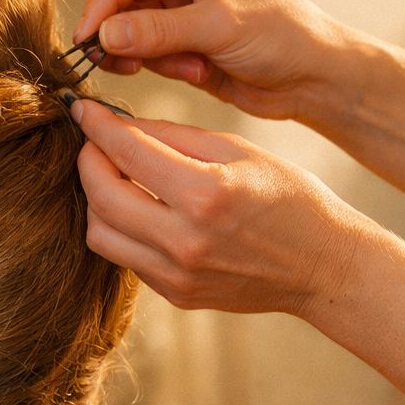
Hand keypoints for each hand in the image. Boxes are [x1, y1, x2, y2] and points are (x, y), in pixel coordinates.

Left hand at [72, 98, 363, 318]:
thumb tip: (118, 125)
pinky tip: (139, 209)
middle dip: (88, 162)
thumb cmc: (287, 197)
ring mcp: (178, 275)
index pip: (127, 153)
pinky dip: (122, 228)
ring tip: (114, 177)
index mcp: (206, 194)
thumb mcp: (237, 149)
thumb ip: (172, 136)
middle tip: (95, 143)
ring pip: (101, 235)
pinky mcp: (177, 295)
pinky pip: (126, 258)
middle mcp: (186, 241)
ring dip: (98, 201)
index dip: (96, 126)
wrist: (321, 265)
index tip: (83, 110)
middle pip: (101, 197)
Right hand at [74, 0, 357, 122]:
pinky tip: (195, 71)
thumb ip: (157, 32)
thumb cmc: (282, 37)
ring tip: (187, 68)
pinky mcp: (177, 34)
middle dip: (121, 30)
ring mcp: (177, 1)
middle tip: (118, 62)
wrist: (311, 77)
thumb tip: (103, 37)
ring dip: (148, 54)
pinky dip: (160, 66)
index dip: (103, 4)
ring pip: (126, 26)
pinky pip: (143, 49)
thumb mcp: (218, 29)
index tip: (87, 39)